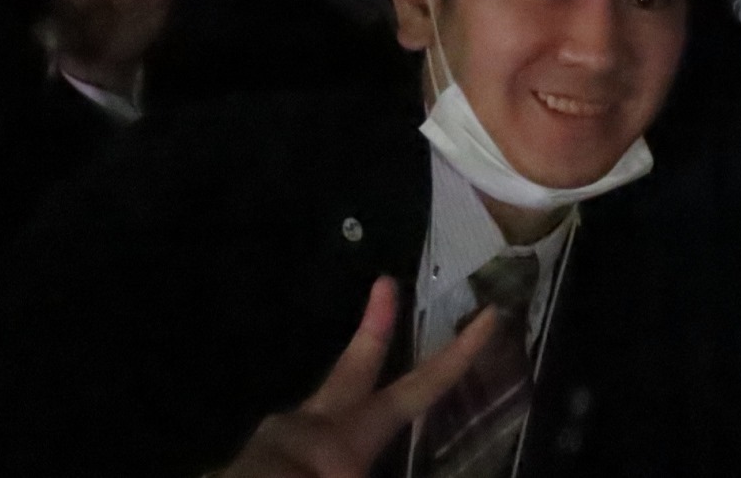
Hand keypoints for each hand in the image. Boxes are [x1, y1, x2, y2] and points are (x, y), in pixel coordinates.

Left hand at [217, 276, 496, 477]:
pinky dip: (305, 454)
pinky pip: (287, 451)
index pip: (417, 389)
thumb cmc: (304, 475)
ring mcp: (274, 443)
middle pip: (352, 369)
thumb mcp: (353, 463)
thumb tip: (426, 452)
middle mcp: (311, 428)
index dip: (459, 354)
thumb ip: (394, 456)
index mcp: (346, 438)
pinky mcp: (250, 460)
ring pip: (312, 416)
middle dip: (373, 329)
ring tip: (357, 422)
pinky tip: (312, 459)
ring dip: (336, 411)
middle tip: (385, 283)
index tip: (490, 314)